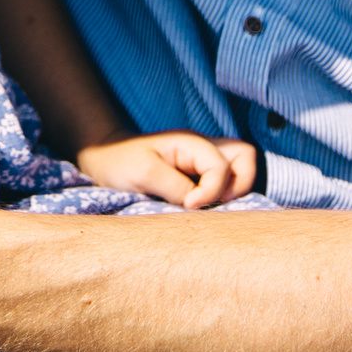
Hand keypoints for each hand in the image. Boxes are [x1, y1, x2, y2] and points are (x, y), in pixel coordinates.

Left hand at [74, 131, 258, 208]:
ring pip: (241, 169)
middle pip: (246, 156)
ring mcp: (204, 161)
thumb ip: (175, 186)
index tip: (189, 205)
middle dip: (240, 185)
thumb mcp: (143, 173)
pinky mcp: (201, 175)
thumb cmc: (120, 162)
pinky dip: (223, 196)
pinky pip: (227, 182)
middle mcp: (204, 148)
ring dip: (233, 191)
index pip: (222, 165)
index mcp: (190, 143)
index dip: (212, 190)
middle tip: (214, 204)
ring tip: (209, 208)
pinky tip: (203, 208)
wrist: (105, 160)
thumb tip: (199, 204)